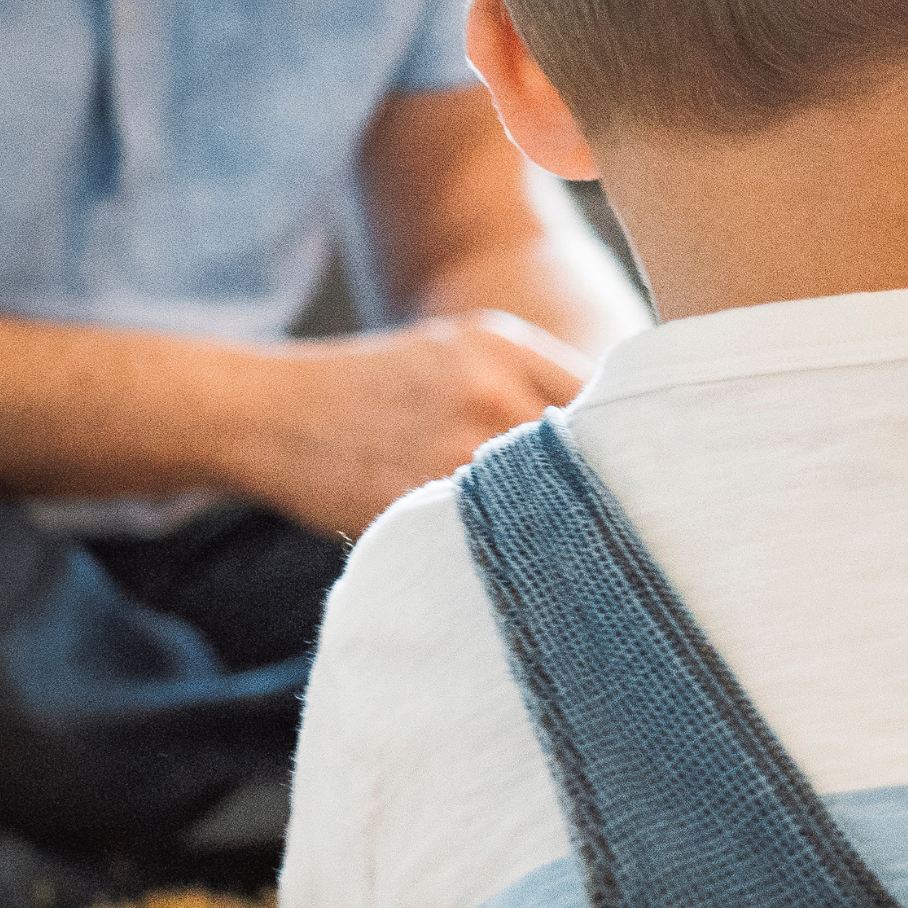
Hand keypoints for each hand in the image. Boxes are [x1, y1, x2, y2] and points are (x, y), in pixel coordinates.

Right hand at [228, 312, 591, 537]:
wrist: (269, 411)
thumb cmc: (370, 388)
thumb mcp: (456, 353)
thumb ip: (530, 383)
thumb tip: (617, 435)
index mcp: (504, 346)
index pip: (606, 401)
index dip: (626, 443)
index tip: (638, 474)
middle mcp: (489, 391)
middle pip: (587, 457)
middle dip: (600, 492)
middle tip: (616, 526)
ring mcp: (454, 448)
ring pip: (544, 504)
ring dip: (556, 531)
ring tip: (566, 557)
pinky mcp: (419, 501)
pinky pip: (488, 537)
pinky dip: (500, 551)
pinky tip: (501, 561)